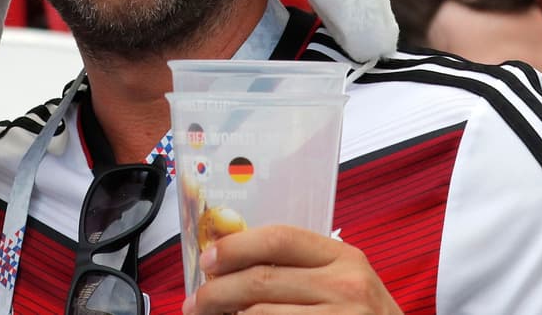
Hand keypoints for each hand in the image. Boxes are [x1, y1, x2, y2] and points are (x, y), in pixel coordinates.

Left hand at [181, 225, 403, 314]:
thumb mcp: (342, 283)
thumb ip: (298, 268)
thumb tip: (229, 263)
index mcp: (344, 257)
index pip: (279, 237)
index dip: (235, 247)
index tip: (206, 260)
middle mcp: (347, 285)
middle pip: (263, 280)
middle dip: (217, 291)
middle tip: (194, 302)